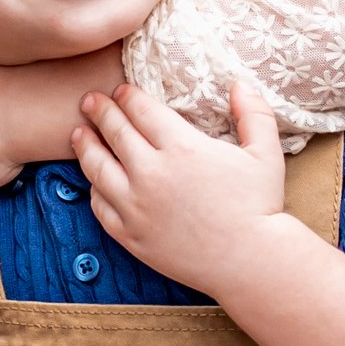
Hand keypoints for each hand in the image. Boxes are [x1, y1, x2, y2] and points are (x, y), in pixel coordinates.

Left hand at [70, 79, 291, 298]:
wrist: (250, 261)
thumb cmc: (260, 206)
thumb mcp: (265, 153)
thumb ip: (254, 113)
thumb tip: (239, 83)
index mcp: (181, 148)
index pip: (141, 111)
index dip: (128, 96)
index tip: (121, 90)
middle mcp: (151, 174)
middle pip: (115, 132)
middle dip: (101, 111)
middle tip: (91, 100)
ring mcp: (136, 206)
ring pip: (97, 167)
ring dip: (86, 145)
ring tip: (79, 133)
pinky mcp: (130, 235)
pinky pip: (100, 206)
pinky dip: (94, 188)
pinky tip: (95, 180)